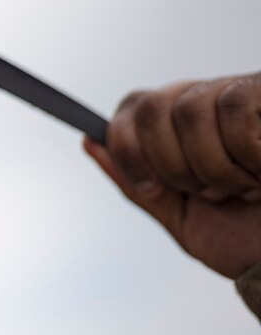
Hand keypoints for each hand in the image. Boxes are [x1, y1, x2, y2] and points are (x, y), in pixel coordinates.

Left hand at [84, 74, 260, 278]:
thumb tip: (90, 142)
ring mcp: (242, 94)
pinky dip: (249, 155)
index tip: (152, 187)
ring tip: (247, 188)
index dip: (128, 146)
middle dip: (171, 165)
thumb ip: (136, 184)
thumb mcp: (183, 216)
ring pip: (187, 110)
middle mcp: (209, 100)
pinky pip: (235, 109)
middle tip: (211, 193)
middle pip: (148, 106)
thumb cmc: (248, 240)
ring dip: (215, 168)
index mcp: (182, 127)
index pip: (132, 106)